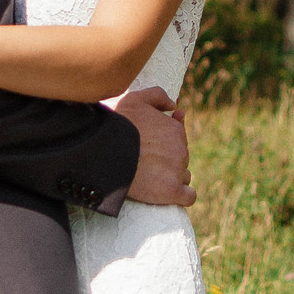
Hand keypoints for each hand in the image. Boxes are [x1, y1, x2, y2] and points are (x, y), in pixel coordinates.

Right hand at [111, 86, 193, 207]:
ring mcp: (178, 170)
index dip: (165, 146)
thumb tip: (175, 105)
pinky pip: (188, 196)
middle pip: (180, 159)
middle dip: (167, 162)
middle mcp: (181, 149)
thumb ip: (158, 96)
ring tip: (151, 179)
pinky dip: (182, 196)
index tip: (150, 150)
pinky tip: (170, 194)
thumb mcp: (135, 99)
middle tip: (146, 163)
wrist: (105, 151)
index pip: (178, 140)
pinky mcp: (172, 191)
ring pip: (184, 177)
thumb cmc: (117, 124)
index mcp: (175, 130)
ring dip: (173, 178)